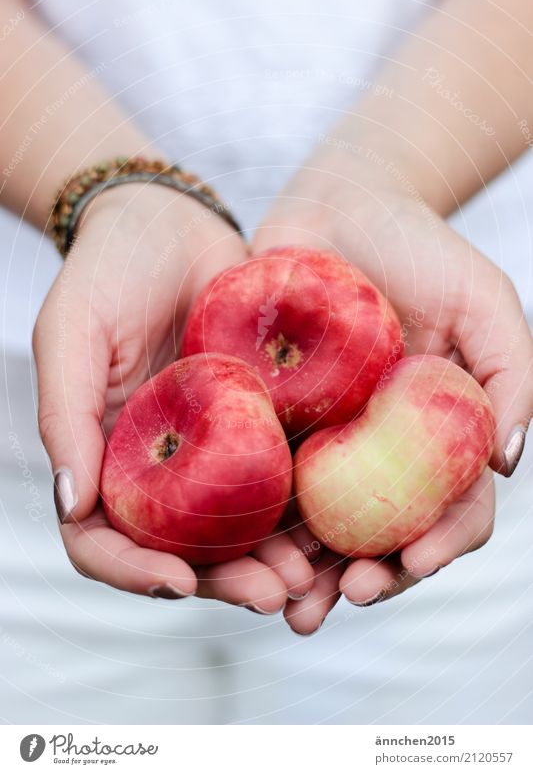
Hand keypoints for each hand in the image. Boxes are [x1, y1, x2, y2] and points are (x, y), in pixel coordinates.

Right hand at [34, 182, 314, 609]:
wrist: (172, 220)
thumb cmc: (108, 269)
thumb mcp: (71, 330)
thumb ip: (65, 414)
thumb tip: (72, 504)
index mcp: (103, 456)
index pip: (103, 539)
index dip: (132, 571)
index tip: (178, 583)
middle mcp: (157, 464)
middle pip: (180, 548)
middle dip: (222, 580)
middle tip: (272, 596)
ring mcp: (210, 447)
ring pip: (236, 525)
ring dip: (268, 559)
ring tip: (309, 576)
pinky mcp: (258, 421)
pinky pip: (278, 474)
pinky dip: (301, 506)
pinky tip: (332, 520)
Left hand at [252, 184, 532, 627]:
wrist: (343, 202)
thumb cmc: (422, 248)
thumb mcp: (485, 304)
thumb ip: (510, 379)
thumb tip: (505, 464)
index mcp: (437, 436)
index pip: (449, 509)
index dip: (438, 544)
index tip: (412, 561)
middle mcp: (381, 449)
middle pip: (379, 533)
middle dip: (368, 577)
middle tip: (342, 598)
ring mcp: (325, 438)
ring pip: (318, 524)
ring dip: (307, 573)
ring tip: (287, 605)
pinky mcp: (271, 416)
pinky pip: (263, 475)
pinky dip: (256, 518)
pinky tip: (242, 545)